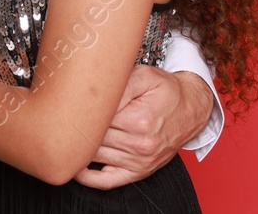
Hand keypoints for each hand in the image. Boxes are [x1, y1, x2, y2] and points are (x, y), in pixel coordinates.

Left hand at [74, 65, 209, 188]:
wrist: (190, 109)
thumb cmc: (166, 91)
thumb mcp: (145, 76)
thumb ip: (120, 84)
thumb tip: (96, 97)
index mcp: (140, 120)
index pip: (97, 118)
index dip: (81, 109)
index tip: (71, 102)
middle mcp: (140, 144)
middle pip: (94, 137)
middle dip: (79, 125)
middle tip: (66, 114)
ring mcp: (138, 161)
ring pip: (95, 156)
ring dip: (80, 146)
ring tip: (68, 133)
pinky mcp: (138, 172)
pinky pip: (107, 181)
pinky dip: (87, 177)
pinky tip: (76, 165)